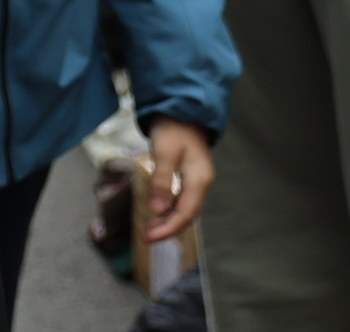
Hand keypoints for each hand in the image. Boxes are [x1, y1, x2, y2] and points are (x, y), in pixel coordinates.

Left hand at [144, 118, 214, 242]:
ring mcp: (197, 180)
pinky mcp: (190, 175)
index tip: (149, 238)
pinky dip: (170, 208)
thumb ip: (161, 181)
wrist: (182, 111)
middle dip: (168, 228)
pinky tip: (159, 212)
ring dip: (169, 220)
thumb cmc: (173, 129)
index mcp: (199, 180)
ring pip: (185, 207)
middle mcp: (202, 183)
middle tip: (147, 237)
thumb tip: (157, 210)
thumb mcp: (164, 153)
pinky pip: (182, 199)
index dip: (168, 228)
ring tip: (150, 229)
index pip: (185, 213)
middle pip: (187, 214)